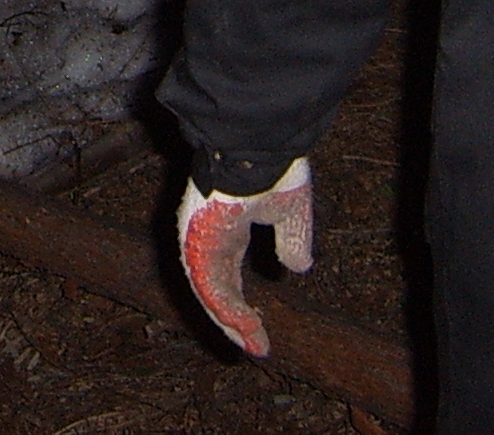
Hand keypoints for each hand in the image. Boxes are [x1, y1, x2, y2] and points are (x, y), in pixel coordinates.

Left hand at [176, 157, 312, 355]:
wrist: (257, 147)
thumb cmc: (271, 167)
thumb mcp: (290, 212)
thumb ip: (292, 239)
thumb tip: (298, 266)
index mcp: (226, 227)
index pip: (227, 275)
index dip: (242, 304)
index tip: (260, 329)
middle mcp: (207, 236)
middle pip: (214, 289)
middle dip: (233, 320)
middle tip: (254, 345)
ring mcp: (198, 239)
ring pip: (208, 292)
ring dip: (229, 321)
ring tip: (252, 344)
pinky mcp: (195, 241)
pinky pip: (206, 286)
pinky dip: (225, 310)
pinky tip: (243, 327)